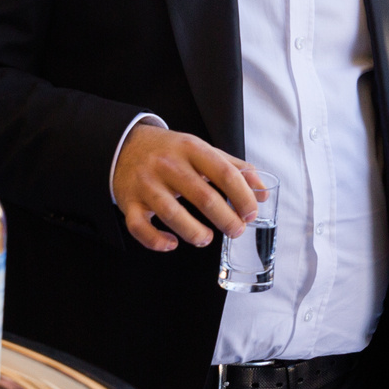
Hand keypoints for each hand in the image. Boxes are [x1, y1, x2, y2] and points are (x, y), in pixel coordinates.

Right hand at [114, 125, 258, 250]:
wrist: (126, 145)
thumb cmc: (171, 152)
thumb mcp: (202, 150)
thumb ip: (234, 168)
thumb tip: (262, 192)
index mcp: (191, 149)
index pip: (224, 173)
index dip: (242, 196)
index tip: (251, 213)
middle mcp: (168, 165)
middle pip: (203, 196)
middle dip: (226, 219)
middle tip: (236, 230)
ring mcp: (146, 184)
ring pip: (171, 213)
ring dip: (194, 232)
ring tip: (206, 238)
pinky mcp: (130, 202)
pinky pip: (139, 227)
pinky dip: (156, 240)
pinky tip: (172, 243)